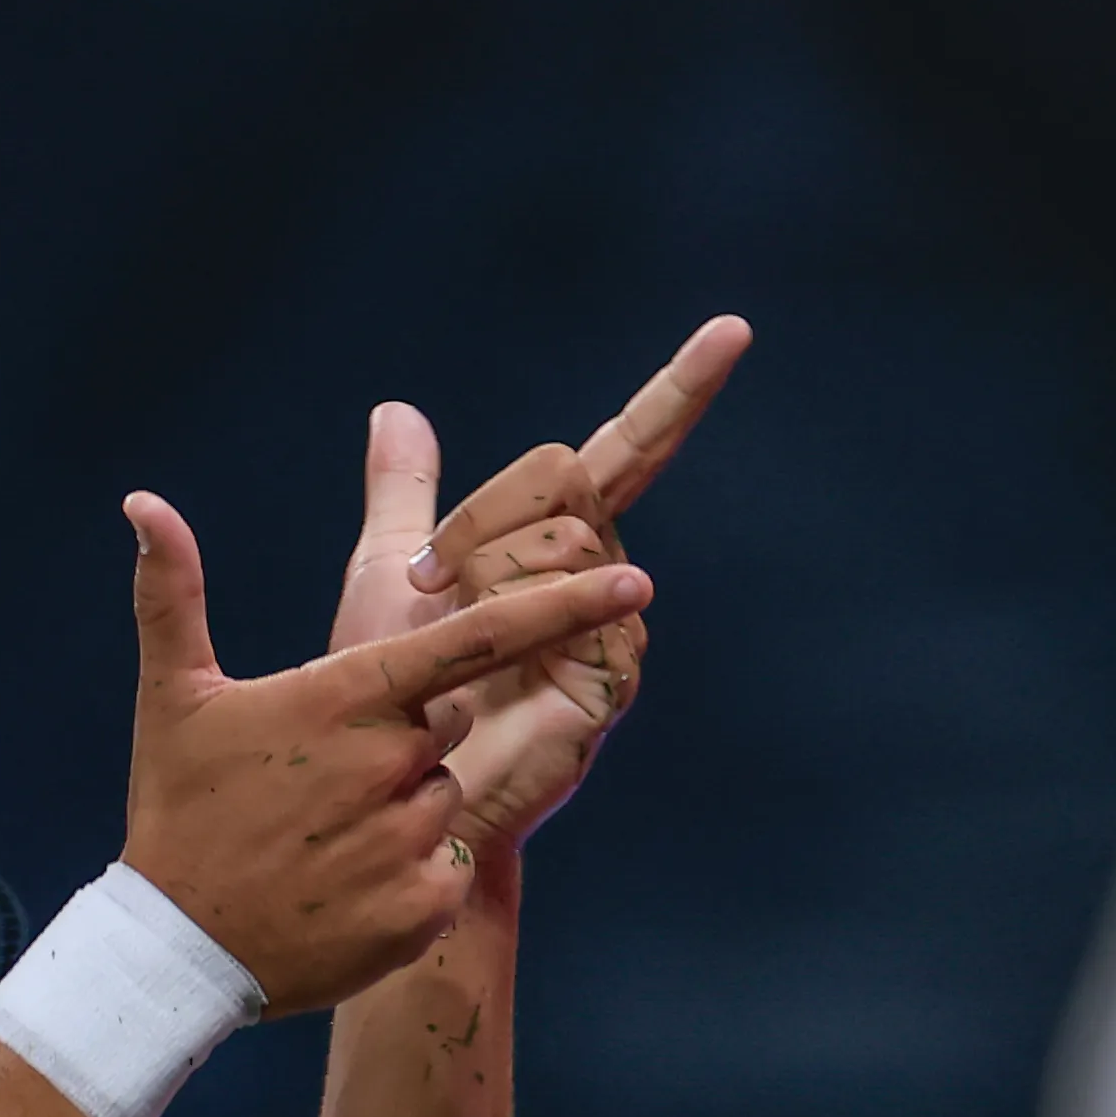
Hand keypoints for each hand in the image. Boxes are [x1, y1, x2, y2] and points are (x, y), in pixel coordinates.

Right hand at [118, 490, 649, 1015]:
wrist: (177, 951)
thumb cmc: (179, 809)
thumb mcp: (174, 697)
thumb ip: (173, 592)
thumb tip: (141, 500)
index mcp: (346, 698)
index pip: (475, 639)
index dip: (560, 606)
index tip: (633, 581)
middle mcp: (392, 764)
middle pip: (445, 725)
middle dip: (396, 745)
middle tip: (314, 783)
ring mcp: (413, 840)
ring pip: (443, 799)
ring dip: (398, 812)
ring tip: (321, 840)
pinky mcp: (427, 906)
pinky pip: (448, 868)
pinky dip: (408, 876)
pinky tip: (342, 887)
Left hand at [329, 315, 747, 857]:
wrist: (383, 786)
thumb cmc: (384, 690)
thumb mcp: (385, 572)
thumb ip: (402, 494)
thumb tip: (396, 411)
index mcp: (551, 544)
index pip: (626, 450)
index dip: (677, 393)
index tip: (732, 330)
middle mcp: (598, 578)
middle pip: (571, 473)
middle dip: (484, 513)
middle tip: (428, 577)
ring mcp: (614, 628)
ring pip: (566, 534)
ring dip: (485, 569)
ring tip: (449, 634)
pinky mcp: (611, 678)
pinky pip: (571, 598)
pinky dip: (508, 610)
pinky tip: (481, 663)